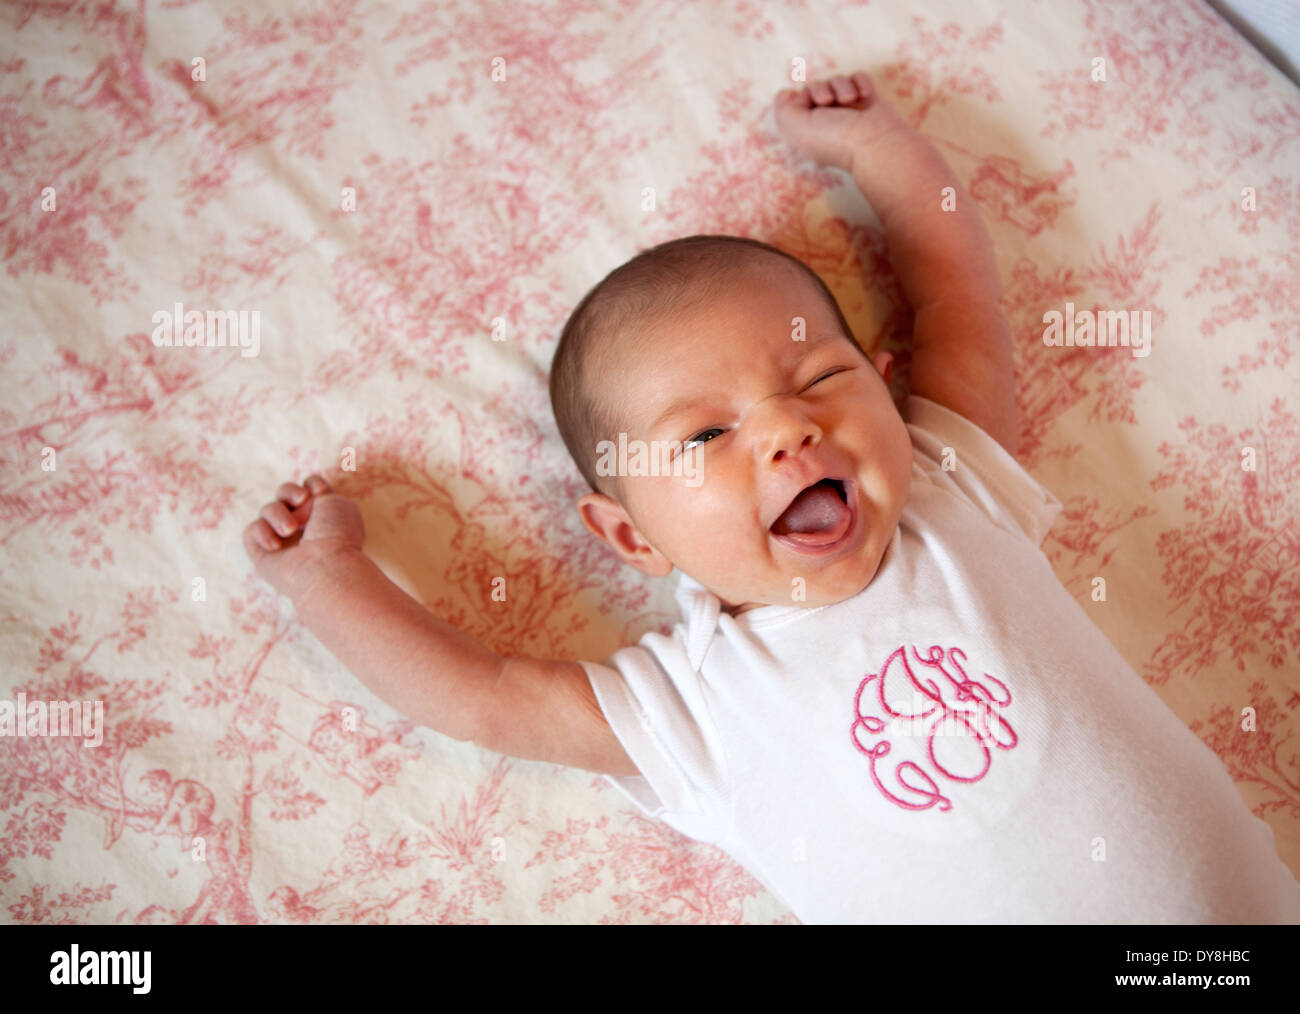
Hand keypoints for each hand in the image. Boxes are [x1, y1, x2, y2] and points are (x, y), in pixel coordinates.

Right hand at [242, 474, 364, 602]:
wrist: (325, 565)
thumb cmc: (336, 535)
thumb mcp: (335, 502)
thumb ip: (318, 490)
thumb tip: (305, 491)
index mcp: (323, 516)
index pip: (307, 488)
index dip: (309, 485)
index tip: (318, 492)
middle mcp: (302, 527)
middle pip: (283, 493)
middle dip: (289, 492)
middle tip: (301, 500)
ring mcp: (281, 539)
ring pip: (268, 509)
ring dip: (278, 516)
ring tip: (289, 531)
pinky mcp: (261, 552)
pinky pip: (252, 530)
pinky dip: (263, 533)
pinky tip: (276, 546)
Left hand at [773, 71, 909, 175]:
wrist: (875, 140)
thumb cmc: (835, 137)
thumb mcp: (796, 127)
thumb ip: (783, 110)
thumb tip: (786, 94)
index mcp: (808, 130)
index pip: (793, 102)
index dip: (797, 98)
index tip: (804, 102)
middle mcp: (826, 120)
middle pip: (815, 87)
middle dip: (820, 89)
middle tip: (828, 101)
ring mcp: (848, 111)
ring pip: (837, 80)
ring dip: (842, 86)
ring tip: (850, 100)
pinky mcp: (867, 101)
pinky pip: (858, 77)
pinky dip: (860, 82)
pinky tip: (865, 95)